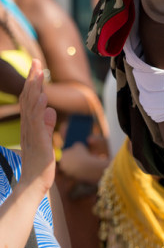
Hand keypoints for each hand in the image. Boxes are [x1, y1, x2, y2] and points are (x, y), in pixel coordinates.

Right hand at [19, 59, 56, 195]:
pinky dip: (40, 111)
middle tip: (35, 61)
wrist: (33, 185)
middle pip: (29, 99)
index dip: (32, 81)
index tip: (36, 65)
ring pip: (32, 108)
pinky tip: (43, 100)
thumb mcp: (45, 140)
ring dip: (35, 90)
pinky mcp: (39, 143)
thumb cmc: (39, 163)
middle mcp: (28, 126)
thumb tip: (50, 110)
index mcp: (30, 124)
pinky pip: (37, 125)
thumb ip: (46, 124)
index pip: (30, 99)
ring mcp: (32, 134)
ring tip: (38, 74)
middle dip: (32, 79)